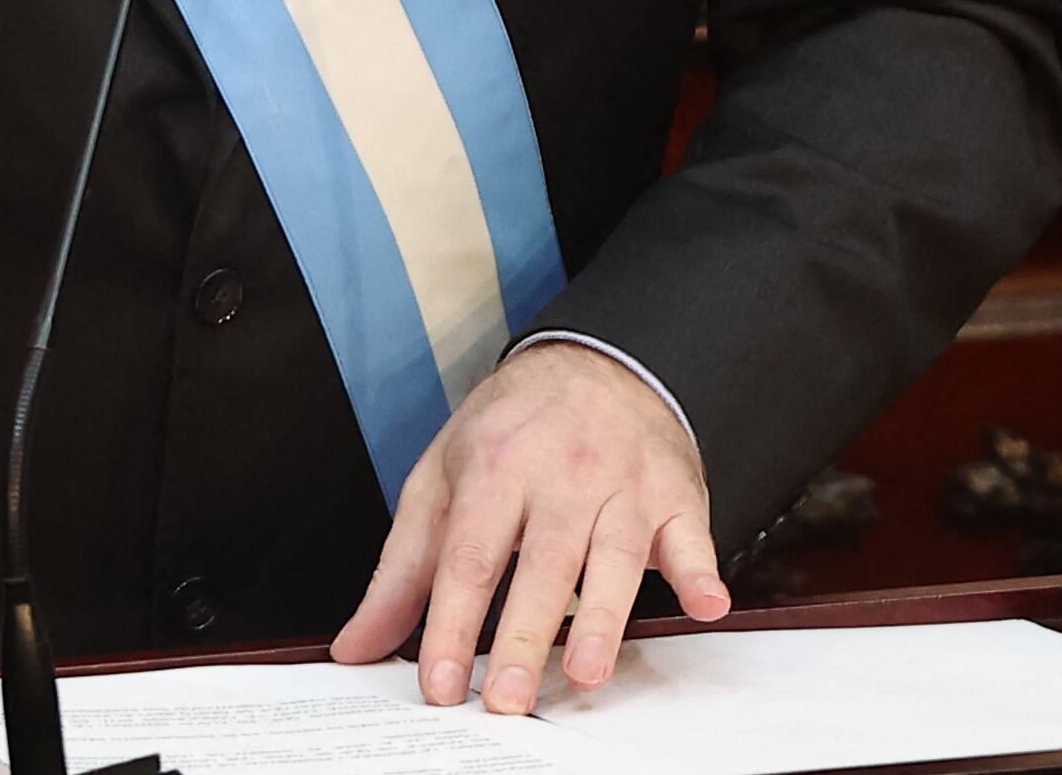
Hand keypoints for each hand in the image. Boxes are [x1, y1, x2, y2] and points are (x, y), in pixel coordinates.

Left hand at [327, 343, 732, 713]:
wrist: (597, 362)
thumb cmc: (512, 431)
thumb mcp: (442, 479)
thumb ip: (403, 569)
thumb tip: (357, 645)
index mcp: (494, 467)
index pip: (468, 556)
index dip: (450, 624)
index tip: (439, 684)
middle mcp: (560, 474)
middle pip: (540, 564)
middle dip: (521, 636)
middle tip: (507, 699)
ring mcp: (622, 483)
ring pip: (612, 556)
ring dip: (602, 616)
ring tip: (585, 671)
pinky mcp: (674, 495)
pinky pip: (690, 534)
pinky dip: (700, 569)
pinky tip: (704, 602)